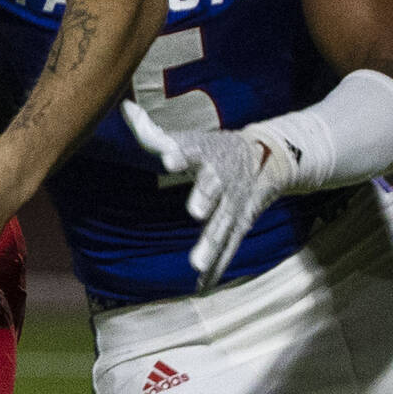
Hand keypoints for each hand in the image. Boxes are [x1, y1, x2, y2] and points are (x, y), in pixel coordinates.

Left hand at [121, 100, 297, 290]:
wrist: (269, 156)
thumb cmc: (215, 147)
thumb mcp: (190, 136)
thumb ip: (153, 131)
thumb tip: (123, 108)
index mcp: (207, 151)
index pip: (192, 149)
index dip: (180, 153)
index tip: (167, 157)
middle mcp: (222, 177)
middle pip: (213, 187)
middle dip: (205, 198)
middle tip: (195, 210)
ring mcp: (234, 203)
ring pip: (223, 224)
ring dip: (211, 245)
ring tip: (196, 263)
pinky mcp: (241, 223)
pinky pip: (229, 247)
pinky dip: (218, 267)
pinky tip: (203, 285)